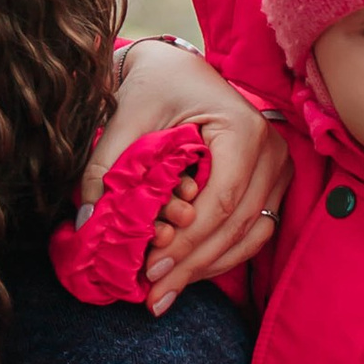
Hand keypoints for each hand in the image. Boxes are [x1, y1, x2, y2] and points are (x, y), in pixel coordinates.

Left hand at [84, 42, 290, 314]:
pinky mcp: (268, 183)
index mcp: (243, 130)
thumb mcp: (127, 116)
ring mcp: (276, 169)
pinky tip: (185, 274)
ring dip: (207, 268)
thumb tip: (87, 219)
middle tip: (154, 295)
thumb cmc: (156, 84)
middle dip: (192, 265)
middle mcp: (271, 151)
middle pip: (237, 225)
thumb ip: (107, 165)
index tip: (150, 268)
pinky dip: (218, 254)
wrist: (178, 68)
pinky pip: (251, 230)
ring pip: (250, 235)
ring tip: (165, 293)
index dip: (187, 241)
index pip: (221, 201)